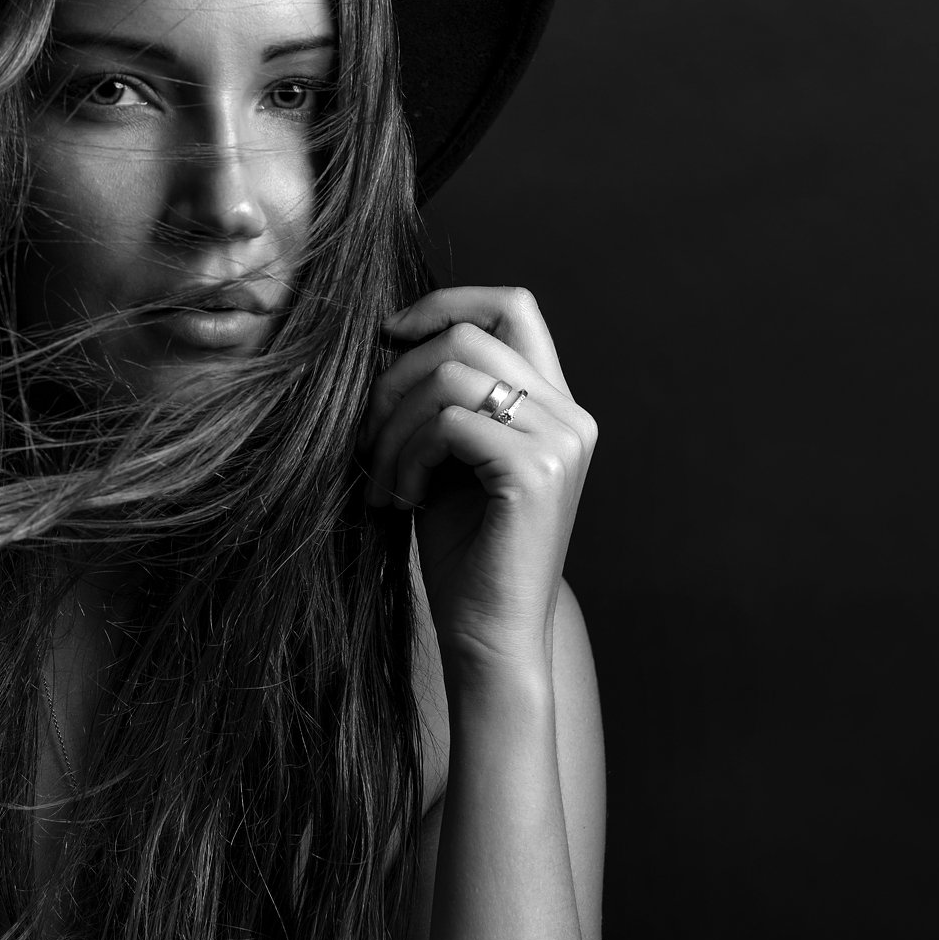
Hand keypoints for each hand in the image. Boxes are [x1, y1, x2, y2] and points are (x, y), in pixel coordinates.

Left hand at [357, 286, 596, 672]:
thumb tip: (389, 334)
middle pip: (467, 335)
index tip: (389, 336)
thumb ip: (444, 395)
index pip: (513, 305)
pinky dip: (406, 455)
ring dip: (393, 423)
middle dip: (396, 378)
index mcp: (555, 405)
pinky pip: (447, 422)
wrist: (490, 636)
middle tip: (368, 439)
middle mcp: (570, 415)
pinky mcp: (537, 470)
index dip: (446, 303)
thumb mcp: (449, 456)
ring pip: (450, 372)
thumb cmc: (462, 551)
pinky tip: (400, 499)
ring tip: (382, 477)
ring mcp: (560, 440)